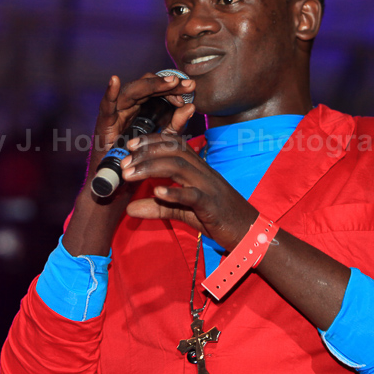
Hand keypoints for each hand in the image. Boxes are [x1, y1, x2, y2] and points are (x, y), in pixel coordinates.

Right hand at [64, 73, 195, 256]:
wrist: (119, 191)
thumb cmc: (139, 167)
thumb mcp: (163, 143)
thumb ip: (175, 125)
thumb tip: (192, 107)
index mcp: (142, 111)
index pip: (158, 92)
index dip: (174, 88)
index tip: (192, 87)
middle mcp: (127, 110)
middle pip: (147, 88)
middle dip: (167, 84)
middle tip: (186, 84)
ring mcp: (114, 115)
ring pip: (131, 92)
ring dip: (150, 86)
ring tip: (169, 82)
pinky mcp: (102, 125)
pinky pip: (105, 105)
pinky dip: (108, 92)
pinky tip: (114, 79)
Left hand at [120, 133, 258, 250]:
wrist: (249, 232)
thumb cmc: (218, 218)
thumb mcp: (183, 211)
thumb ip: (158, 207)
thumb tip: (129, 208)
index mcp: (198, 169)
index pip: (174, 145)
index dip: (151, 141)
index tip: (129, 145)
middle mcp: (203, 172)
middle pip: (173, 151)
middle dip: (146, 152)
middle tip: (123, 162)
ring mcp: (208, 187)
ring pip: (179, 167)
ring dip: (151, 168)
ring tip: (130, 175)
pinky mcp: (212, 205)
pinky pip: (193, 195)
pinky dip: (174, 193)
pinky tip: (157, 192)